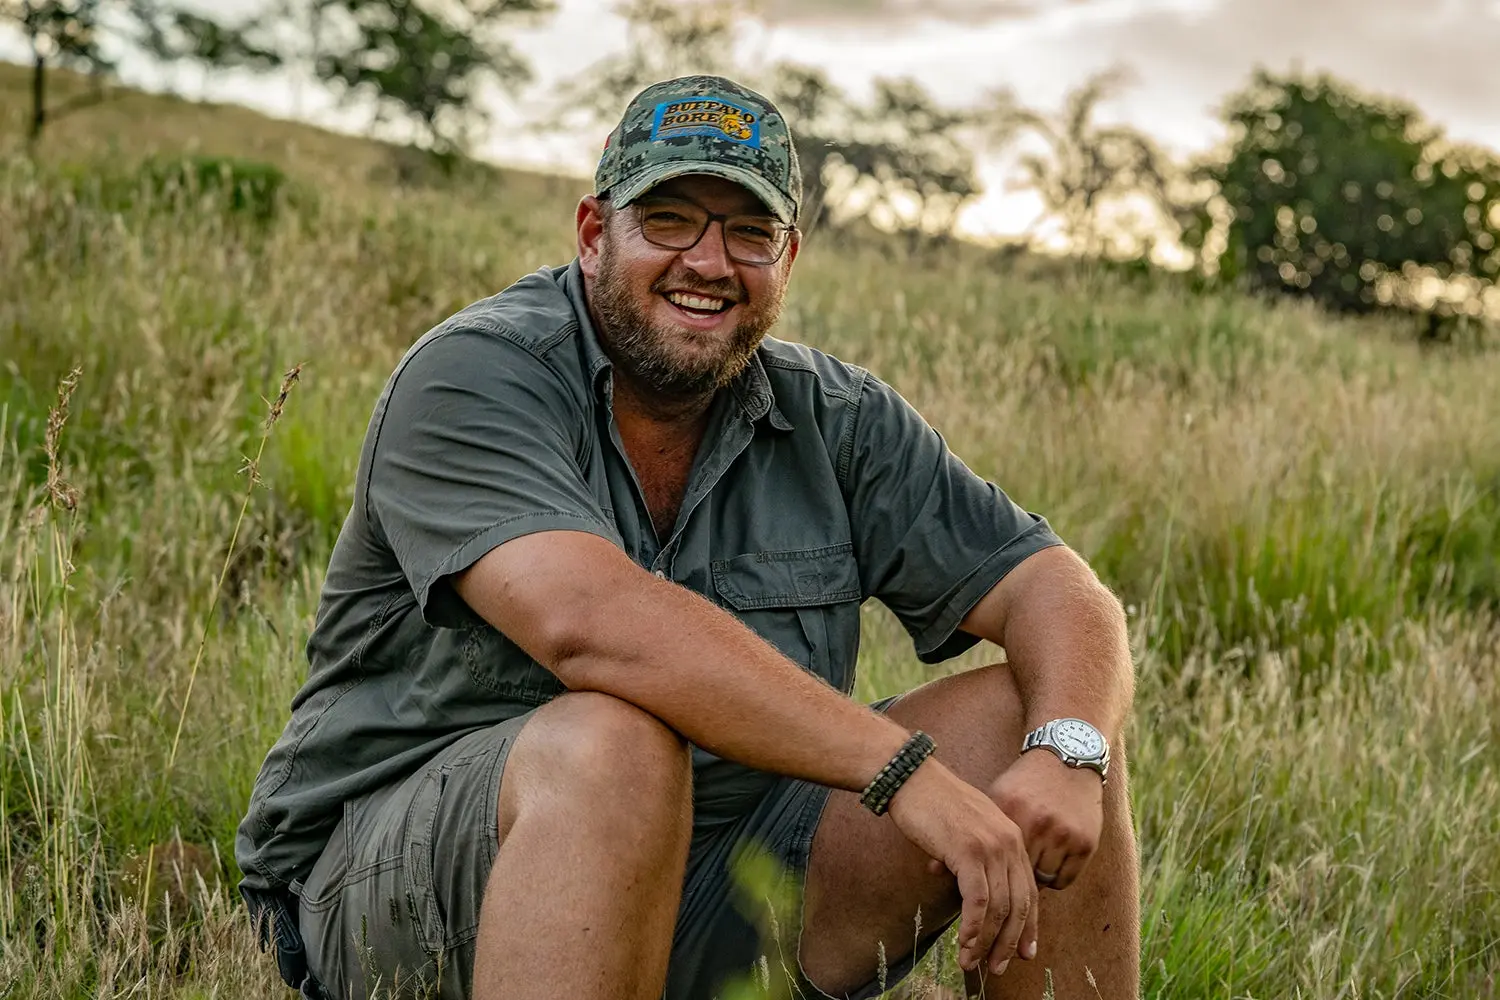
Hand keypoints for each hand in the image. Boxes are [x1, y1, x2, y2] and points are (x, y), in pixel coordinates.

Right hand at [887, 759, 1038, 976]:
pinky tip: (964, 942)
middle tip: (998, 967)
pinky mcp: (969, 851)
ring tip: (972, 962)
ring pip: (1000, 908)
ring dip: (986, 942)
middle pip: (1020, 904)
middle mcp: (1009, 842)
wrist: (912, 777)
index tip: (1024, 952)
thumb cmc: (932, 802)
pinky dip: (973, 927)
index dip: (1028, 926)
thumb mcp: (966, 830)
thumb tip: (971, 894)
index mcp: (1012, 837)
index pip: (1029, 890)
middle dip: (1010, 942)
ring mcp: (991, 846)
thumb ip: (976, 858)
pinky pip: (978, 901)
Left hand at [991, 748, 1104, 890]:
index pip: (994, 859)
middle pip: (1018, 873)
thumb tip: (940, 867)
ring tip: (1033, 863)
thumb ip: (977, 828)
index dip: (991, 869)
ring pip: (1043, 879)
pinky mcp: (1085, 843)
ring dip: (1037, 876)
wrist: (1068, 760)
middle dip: (1014, 876)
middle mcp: (1038, 823)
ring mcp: (1063, 834)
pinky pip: (1065, 879)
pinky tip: (1052, 863)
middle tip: (1013, 871)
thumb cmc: (1028, 782)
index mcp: (1011, 810)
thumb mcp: (999, 794)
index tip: (991, 872)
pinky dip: (1057, 877)